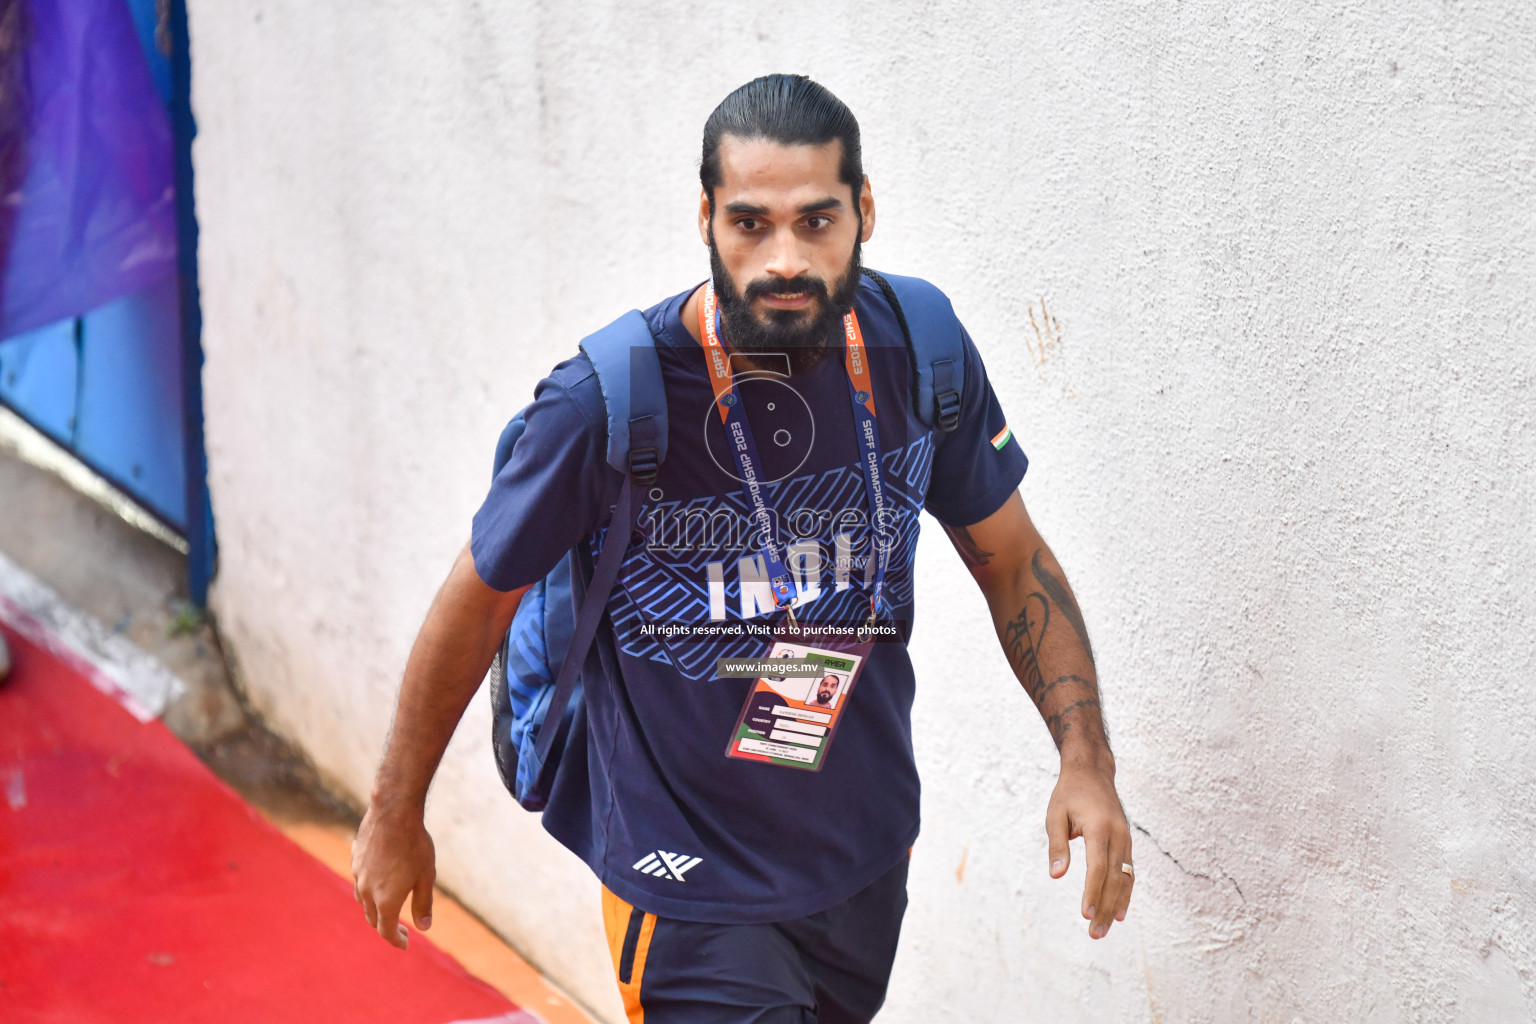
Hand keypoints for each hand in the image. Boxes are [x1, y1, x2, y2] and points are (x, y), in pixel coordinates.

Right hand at [351, 801, 435, 949]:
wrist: (393, 813)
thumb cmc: (415, 845)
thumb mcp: (426, 876)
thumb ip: (423, 903)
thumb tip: (424, 927)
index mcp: (385, 901)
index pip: (386, 931)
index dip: (396, 941)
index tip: (405, 944)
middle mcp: (367, 892)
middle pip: (373, 918)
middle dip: (386, 926)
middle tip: (401, 928)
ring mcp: (358, 875)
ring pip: (364, 900)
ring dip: (376, 908)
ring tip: (390, 905)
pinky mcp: (355, 859)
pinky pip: (360, 879)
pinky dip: (370, 887)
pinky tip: (380, 878)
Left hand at [1045, 759, 1131, 939]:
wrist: (1092, 772)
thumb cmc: (1069, 794)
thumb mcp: (1055, 815)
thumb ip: (1057, 845)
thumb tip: (1056, 875)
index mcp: (1100, 828)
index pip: (1098, 868)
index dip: (1092, 893)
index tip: (1085, 915)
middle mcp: (1118, 835)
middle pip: (1114, 879)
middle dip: (1105, 908)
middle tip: (1095, 933)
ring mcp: (1125, 839)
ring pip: (1125, 878)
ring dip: (1116, 905)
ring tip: (1105, 929)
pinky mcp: (1126, 842)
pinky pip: (1128, 871)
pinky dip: (1124, 892)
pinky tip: (1119, 911)